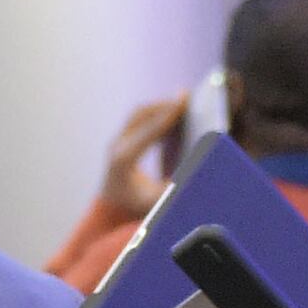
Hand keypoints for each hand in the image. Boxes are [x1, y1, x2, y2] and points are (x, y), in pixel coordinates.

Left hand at [91, 94, 191, 228]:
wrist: (111, 211)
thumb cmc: (136, 208)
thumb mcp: (157, 203)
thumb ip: (175, 189)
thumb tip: (197, 169)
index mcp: (123, 161)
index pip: (148, 131)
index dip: (167, 115)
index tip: (183, 100)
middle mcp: (117, 147)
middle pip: (141, 115)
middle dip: (164, 105)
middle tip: (186, 96)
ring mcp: (116, 141)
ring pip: (138, 114)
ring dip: (160, 107)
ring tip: (182, 103)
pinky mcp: (120, 140)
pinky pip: (138, 120)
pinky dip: (156, 115)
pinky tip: (173, 115)